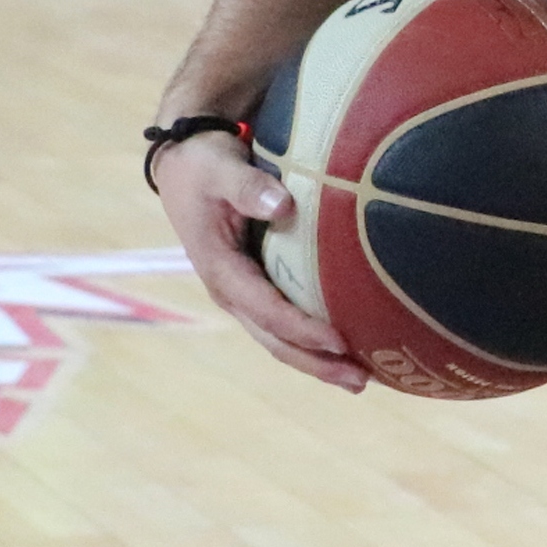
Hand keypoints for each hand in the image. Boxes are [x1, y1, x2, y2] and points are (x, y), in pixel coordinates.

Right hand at [153, 129, 363, 390]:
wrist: (184, 166)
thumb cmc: (204, 164)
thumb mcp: (220, 168)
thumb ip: (248, 186)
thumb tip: (283, 204)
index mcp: (221, 270)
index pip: (266, 310)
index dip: (302, 330)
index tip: (340, 341)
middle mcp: (231, 291)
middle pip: (275, 340)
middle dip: (316, 364)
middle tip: (361, 382)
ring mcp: (242, 293)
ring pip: (279, 339)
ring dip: (317, 361)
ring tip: (362, 379)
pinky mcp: (254, 286)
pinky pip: (283, 322)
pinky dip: (312, 340)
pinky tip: (347, 346)